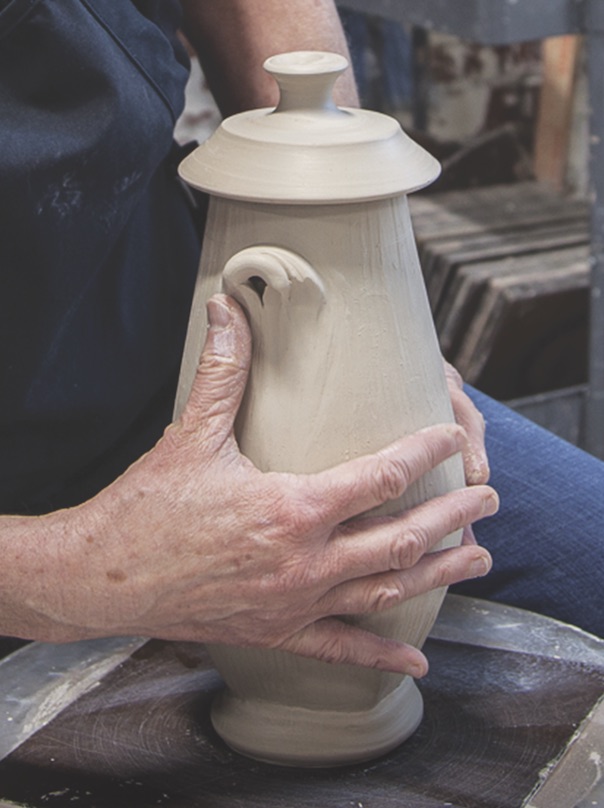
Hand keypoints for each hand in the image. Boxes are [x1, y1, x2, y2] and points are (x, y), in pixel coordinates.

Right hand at [16, 296, 497, 677]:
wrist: (104, 578)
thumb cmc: (148, 507)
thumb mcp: (190, 434)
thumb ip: (220, 368)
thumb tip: (225, 305)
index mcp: (292, 508)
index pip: (382, 474)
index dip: (425, 451)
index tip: (452, 436)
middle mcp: (305, 561)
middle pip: (403, 537)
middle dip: (455, 517)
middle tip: (489, 500)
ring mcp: (296, 604)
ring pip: (388, 590)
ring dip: (440, 573)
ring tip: (480, 560)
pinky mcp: (278, 633)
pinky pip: (342, 648)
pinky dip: (383, 653)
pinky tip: (417, 663)